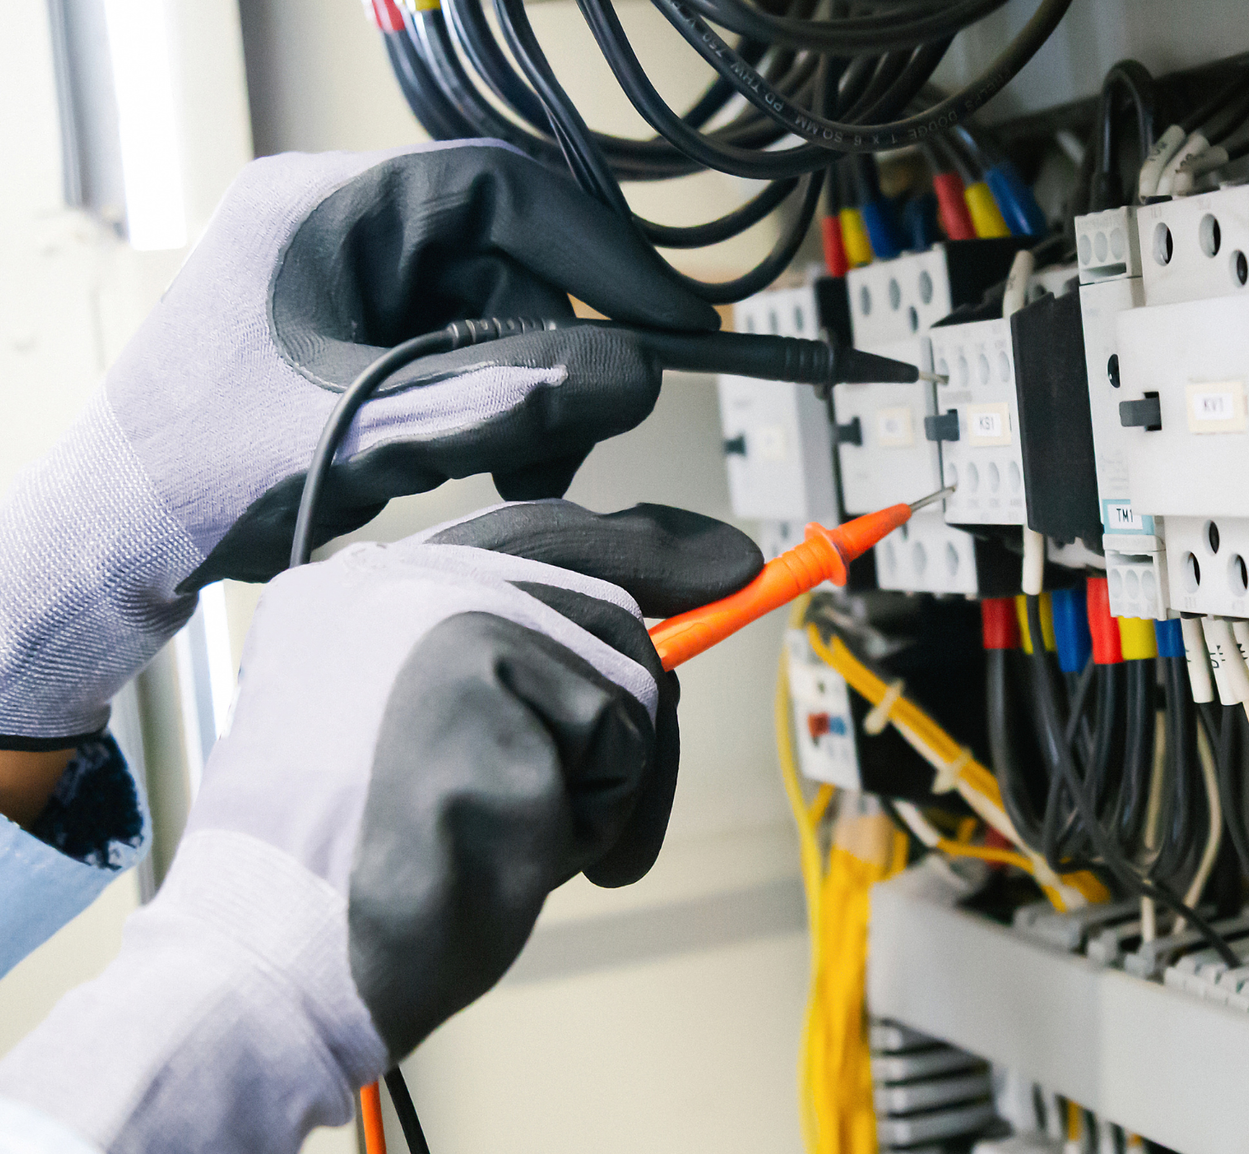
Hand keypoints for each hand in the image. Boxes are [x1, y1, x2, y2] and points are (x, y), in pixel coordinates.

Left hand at [0, 139, 712, 745]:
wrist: (116, 540)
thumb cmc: (197, 474)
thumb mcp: (368, 434)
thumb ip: (502, 402)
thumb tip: (632, 378)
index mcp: (324, 206)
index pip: (499, 188)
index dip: (598, 248)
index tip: (670, 317)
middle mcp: (339, 225)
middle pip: (504, 259)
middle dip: (554, 351)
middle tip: (576, 438)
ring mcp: (346, 277)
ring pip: (491, 310)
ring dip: (523, 389)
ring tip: (515, 469)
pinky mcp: (353, 330)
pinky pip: (458, 346)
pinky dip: (489, 403)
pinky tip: (475, 457)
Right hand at [0, 500, 761, 1153]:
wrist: (272, 964)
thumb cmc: (352, 882)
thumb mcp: (415, 746)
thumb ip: (503, 678)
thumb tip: (647, 650)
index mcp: (356, 595)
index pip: (531, 536)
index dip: (641, 548)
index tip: (724, 562)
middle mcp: (394, 579)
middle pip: (597, 589)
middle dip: (654, 670)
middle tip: (704, 655)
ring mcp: (439, 618)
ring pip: (625, 671)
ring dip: (610, 780)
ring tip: (518, 837)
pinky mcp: (486, 674)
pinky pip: (622, 738)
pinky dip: (604, 815)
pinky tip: (518, 850)